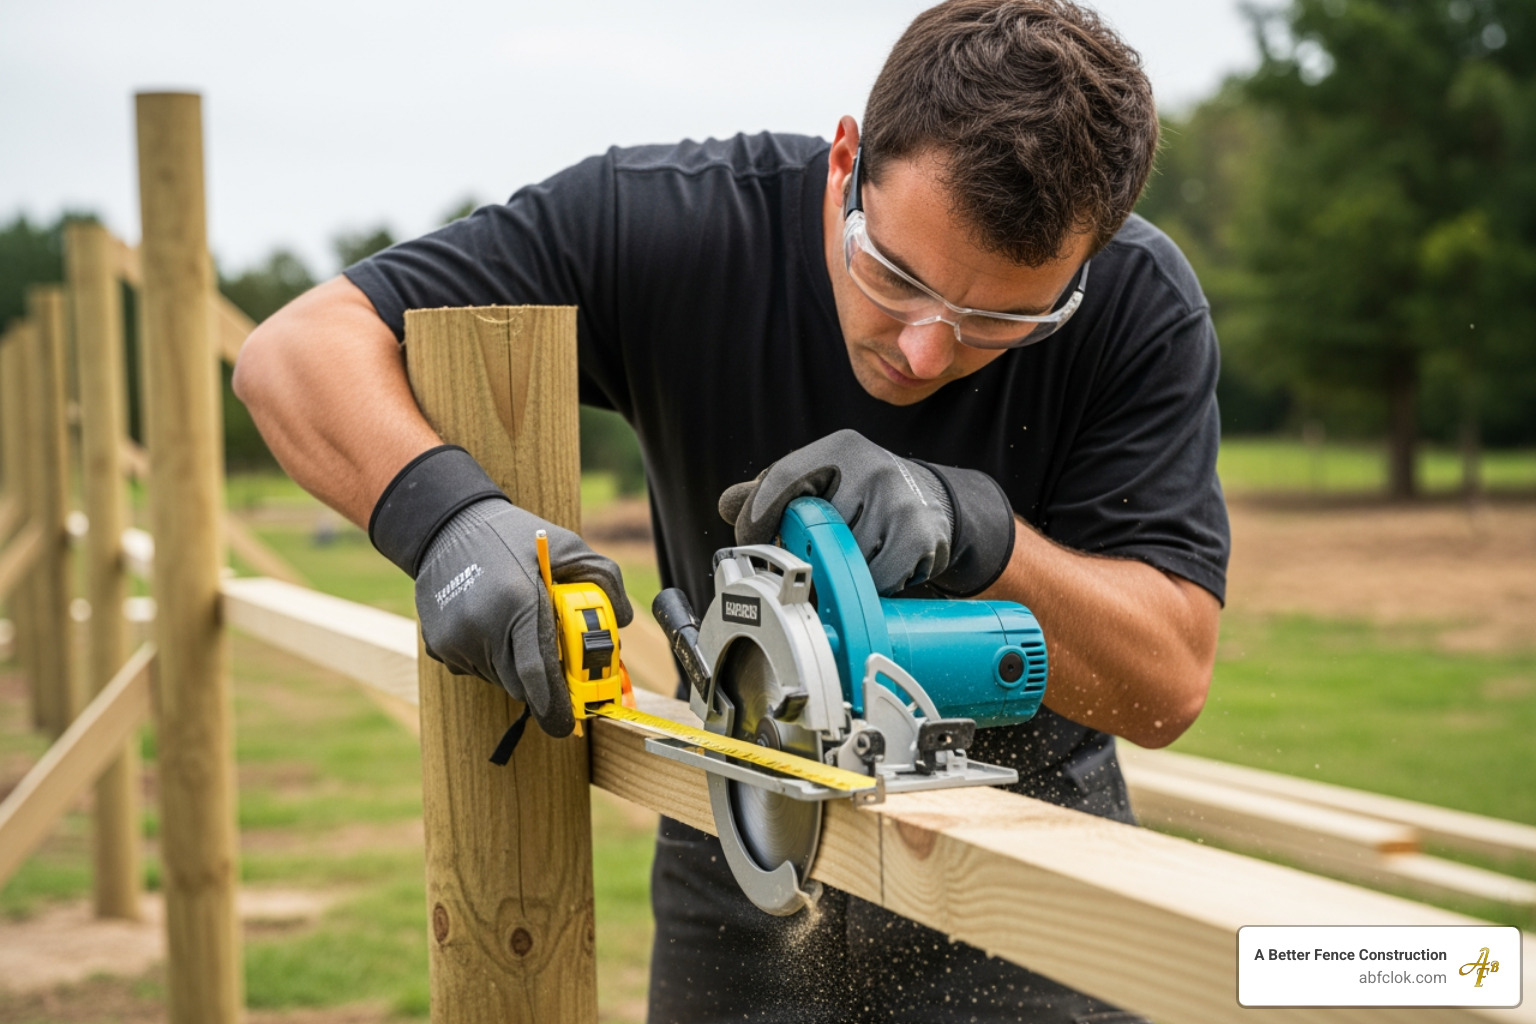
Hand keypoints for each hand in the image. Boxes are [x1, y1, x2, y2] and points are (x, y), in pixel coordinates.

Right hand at [414, 498, 632, 736]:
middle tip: (554, 658)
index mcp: (517, 602)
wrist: (448, 525)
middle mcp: (481, 626)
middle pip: (521, 684)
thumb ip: (604, 580)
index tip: (569, 722)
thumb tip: (621, 621)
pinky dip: (491, 658)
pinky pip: (475, 668)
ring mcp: (455, 639)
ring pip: (499, 678)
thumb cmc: (514, 535)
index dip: (555, 705)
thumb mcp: (568, 546)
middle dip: (543, 680)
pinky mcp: (438, 645)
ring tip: (517, 625)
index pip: (536, 673)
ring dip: (516, 666)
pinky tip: (492, 624)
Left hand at [717, 429, 1015, 596]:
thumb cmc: (863, 493)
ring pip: (844, 561)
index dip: (758, 514)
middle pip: (811, 530)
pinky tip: (880, 564)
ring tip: (857, 554)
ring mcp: (899, 502)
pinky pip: (876, 579)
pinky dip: (872, 584)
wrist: (933, 502)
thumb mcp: (819, 480)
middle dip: (806, 552)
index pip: (783, 478)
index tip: (751, 541)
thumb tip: (729, 504)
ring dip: (843, 572)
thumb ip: (771, 492)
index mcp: (840, 449)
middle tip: (815, 555)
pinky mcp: (921, 536)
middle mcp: (872, 468)